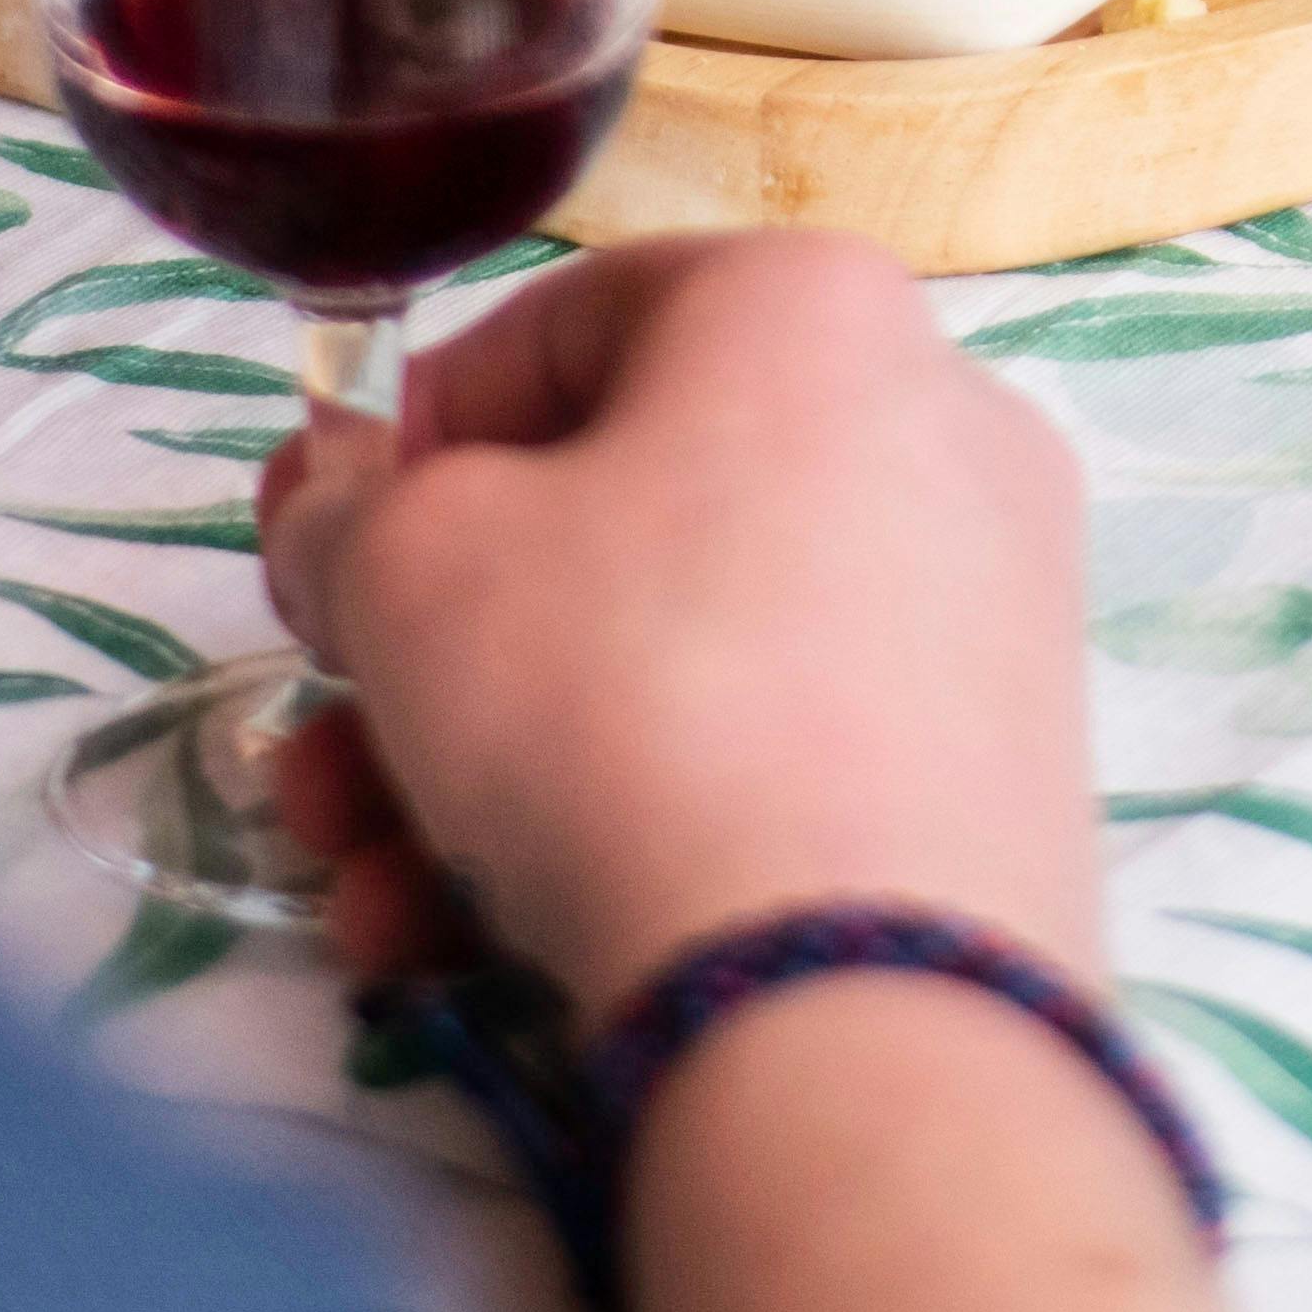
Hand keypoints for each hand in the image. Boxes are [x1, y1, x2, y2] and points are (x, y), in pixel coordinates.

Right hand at [256, 236, 1097, 1016]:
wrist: (849, 1003)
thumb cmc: (612, 699)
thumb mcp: (405, 568)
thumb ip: (345, 512)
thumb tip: (342, 510)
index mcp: (814, 308)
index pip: (566, 322)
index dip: (410, 437)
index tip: (323, 545)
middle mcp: (933, 432)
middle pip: (613, 525)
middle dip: (422, 656)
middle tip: (318, 752)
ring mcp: (984, 621)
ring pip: (670, 669)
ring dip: (479, 774)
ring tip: (359, 889)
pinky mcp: (993, 790)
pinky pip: (765, 766)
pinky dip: (615, 833)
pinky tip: (464, 946)